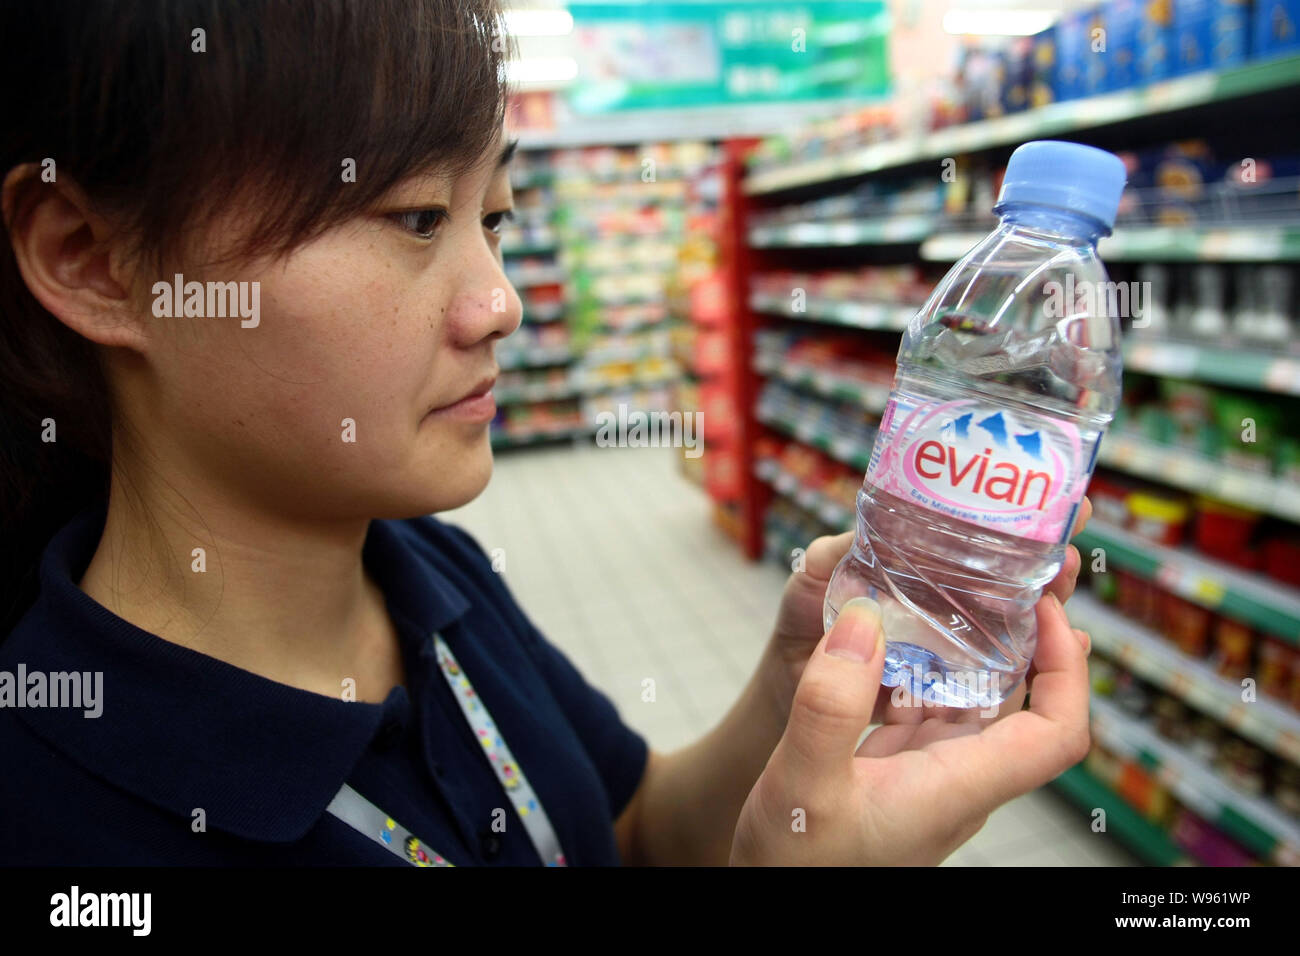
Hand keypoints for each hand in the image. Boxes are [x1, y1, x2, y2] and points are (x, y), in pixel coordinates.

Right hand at [731, 590, 1090, 864]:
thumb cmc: (794, 867)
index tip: (1045, 608)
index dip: (1069, 669)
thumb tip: (862, 617)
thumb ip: (829, 704)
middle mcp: (956, 782)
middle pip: (1027, 707)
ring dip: (983, 648)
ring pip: (979, 705)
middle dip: (1034, 638)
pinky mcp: (897, 772)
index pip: (1057, 734)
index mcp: (956, 789)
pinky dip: (932, 667)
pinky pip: (934, 711)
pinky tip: (905, 636)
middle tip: (1019, 574)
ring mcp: (929, 778)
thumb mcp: (801, 782)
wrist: (773, 907)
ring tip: (970, 589)